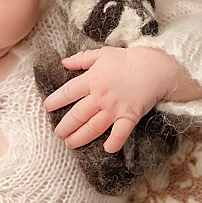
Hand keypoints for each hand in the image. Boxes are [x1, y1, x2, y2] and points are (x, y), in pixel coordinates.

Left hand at [42, 47, 197, 152]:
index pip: (68, 92)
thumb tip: (63, 62)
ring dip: (80, 137)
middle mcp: (101, 96)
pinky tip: (107, 149)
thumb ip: (81, 59)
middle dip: (65, 126)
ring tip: (70, 143)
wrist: (154, 66)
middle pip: (77, 114)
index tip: (47, 107)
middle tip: (58, 133)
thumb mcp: (101, 54)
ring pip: (93, 126)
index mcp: (92, 80)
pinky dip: (115, 142)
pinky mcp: (130, 116)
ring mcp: (115, 108)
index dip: (55, 100)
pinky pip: (121, 132)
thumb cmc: (126, 60)